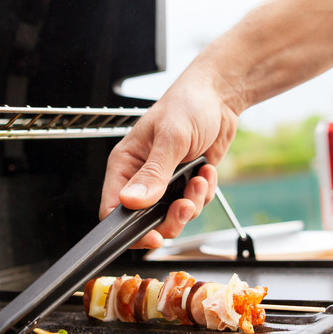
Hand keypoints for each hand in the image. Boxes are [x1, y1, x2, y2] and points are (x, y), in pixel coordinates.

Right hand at [100, 71, 238, 247]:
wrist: (220, 97)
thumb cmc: (189, 104)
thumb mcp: (172, 138)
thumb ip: (153, 173)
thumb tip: (132, 201)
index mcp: (126, 163)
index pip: (113, 208)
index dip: (129, 229)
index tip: (153, 236)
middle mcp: (141, 176)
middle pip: (145, 221)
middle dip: (170, 218)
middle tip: (185, 204)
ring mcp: (164, 182)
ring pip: (172, 216)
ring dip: (191, 203)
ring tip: (200, 178)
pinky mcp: (185, 183)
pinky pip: (192, 205)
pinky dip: (203, 193)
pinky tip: (206, 170)